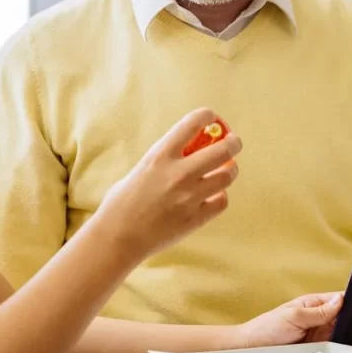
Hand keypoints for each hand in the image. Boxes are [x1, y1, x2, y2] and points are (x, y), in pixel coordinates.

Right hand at [93, 108, 242, 261]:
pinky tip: (214, 196)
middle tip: (234, 143)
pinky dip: (220, 197)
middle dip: (233, 143)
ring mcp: (190, 197)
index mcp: (160, 156)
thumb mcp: (140, 169)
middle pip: (222, 150)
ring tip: (227, 169)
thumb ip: (162, 160)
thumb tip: (182, 153)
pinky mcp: (195, 218)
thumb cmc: (120, 203)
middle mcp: (179, 173)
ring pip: (227, 176)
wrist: (117, 237)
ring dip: (230, 170)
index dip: (206, 116)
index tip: (210, 116)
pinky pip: (221, 202)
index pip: (191, 124)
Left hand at [235, 293, 343, 347]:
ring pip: (341, 336)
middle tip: (351, 328)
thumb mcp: (294, 316)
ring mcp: (319, 335)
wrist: (254, 349)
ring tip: (341, 340)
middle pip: (344, 319)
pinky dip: (337, 350)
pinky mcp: (317, 350)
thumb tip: (340, 299)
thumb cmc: (267, 327)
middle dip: (350, 323)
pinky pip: (332, 350)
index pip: (339, 299)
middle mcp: (319, 319)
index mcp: (314, 303)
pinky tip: (338, 351)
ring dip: (344, 338)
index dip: (351, 302)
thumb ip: (318, 310)